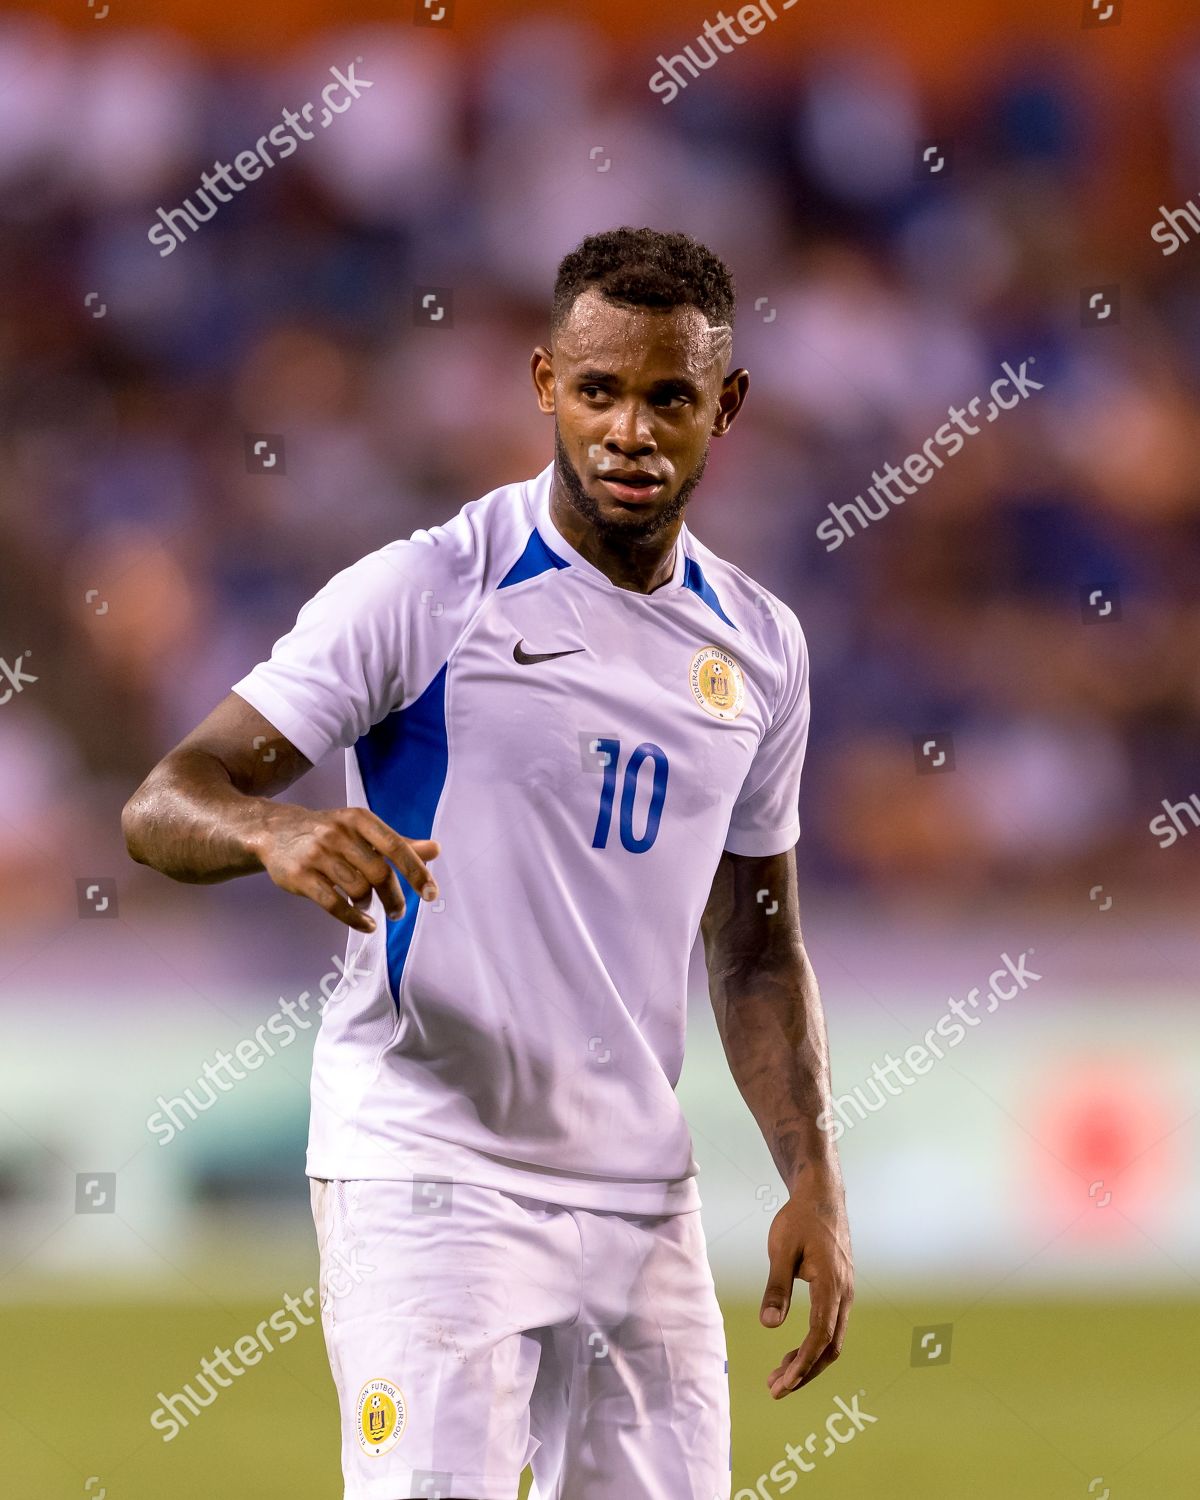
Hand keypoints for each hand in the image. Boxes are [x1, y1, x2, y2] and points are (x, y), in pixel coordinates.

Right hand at [252, 804, 439, 932]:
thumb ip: (397, 843)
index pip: (395, 847)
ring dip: (370, 904)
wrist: (274, 831)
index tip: (431, 894)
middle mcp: (338, 833)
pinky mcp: (300, 877)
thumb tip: (435, 850)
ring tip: (368, 906)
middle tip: (399, 912)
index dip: (416, 872)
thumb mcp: (362, 830)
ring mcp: (317, 855)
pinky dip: (355, 919)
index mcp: (359, 819)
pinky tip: (366, 925)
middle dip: (394, 898)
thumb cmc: (329, 832)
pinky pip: (334, 904)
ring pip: (358, 889)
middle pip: (379, 873)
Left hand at [760, 1175, 852, 1398]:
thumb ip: (776, 1287)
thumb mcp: (781, 1249)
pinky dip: (814, 1345)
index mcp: (832, 1285)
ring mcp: (845, 1292)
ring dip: (809, 1361)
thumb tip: (769, 1325)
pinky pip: (832, 1326)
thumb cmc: (799, 1219)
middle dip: (805, 1372)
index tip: (784, 1383)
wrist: (822, 1196)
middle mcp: (844, 1294)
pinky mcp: (841, 1289)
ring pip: (833, 1339)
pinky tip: (793, 1352)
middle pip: (830, 1347)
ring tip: (780, 1376)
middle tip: (776, 1389)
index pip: (820, 1336)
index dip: (803, 1363)